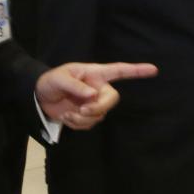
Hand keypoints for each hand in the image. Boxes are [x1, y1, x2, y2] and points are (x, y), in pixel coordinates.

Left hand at [36, 62, 158, 130]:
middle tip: (82, 111)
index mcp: (95, 74)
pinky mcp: (88, 116)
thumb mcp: (59, 79)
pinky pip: (89, 124)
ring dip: (82, 118)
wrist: (39, 97)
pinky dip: (77, 124)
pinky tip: (67, 117)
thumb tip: (92, 95)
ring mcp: (94, 103)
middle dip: (98, 108)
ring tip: (67, 113)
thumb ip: (75, 86)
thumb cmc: (51, 81)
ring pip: (100, 115)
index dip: (137, 70)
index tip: (153, 69)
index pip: (119, 71)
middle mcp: (98, 88)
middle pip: (112, 99)